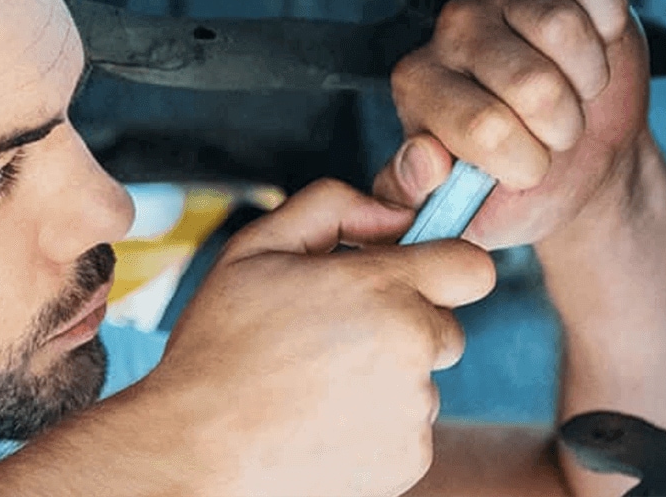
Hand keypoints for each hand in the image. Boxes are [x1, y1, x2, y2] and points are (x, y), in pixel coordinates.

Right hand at [147, 179, 495, 496]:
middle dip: (404, 327)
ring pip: (422, 382)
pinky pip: (409, 430)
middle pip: (446, 329)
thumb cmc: (217, 349)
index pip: (471, 267)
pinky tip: (321, 422)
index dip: (442, 268)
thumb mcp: (253, 250)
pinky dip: (375, 426)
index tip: (408, 281)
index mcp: (379, 289)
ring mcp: (413, 409)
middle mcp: (409, 348)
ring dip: (385, 380)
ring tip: (315, 388)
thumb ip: (330, 207)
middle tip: (335, 340)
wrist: (194, 450)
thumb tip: (393, 215)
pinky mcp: (409, 459)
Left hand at [374, 0, 652, 248]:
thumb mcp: (462, 210)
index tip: (524, 168)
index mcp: (418, 88)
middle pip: (534, 84)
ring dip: (589, 78)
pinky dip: (606, 23)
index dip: (527, 162)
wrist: (575, 157)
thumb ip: (418, 197)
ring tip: (574, 93)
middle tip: (553, 132)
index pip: (485, 129)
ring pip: (563, 30)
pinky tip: (592, 47)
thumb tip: (423, 161)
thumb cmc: (517, 183)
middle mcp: (449, 33)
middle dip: (562, 125)